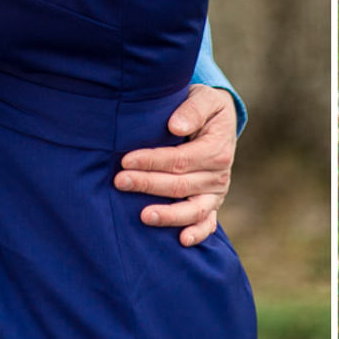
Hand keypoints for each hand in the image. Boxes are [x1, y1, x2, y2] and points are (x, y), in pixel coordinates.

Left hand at [116, 84, 238, 244]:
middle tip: (120, 181)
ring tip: (143, 216)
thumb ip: (193, 109)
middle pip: (181, 185)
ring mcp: (215, 192)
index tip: (126, 160)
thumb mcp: (204, 97)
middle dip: (149, 184)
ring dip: (168, 214)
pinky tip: (182, 240)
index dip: (153, 161)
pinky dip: (198, 233)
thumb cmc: (202, 108)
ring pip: (193, 209)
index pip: (181, 159)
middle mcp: (219, 174)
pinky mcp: (211, 204)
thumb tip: (176, 126)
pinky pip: (208, 223)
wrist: (216, 121)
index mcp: (217, 147)